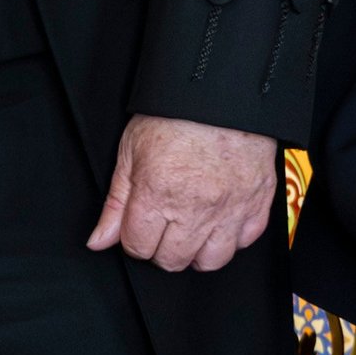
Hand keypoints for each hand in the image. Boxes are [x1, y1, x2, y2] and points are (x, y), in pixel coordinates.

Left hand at [89, 116, 284, 271]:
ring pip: (210, 261)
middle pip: (172, 260)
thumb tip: (98, 241)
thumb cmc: (174, 116)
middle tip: (163, 223)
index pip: (138, 247)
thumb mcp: (130, 151)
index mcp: (158, 194)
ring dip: (196, 250)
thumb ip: (115, 203)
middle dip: (161, 248)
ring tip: (191, 228)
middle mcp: (195, 209)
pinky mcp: (257, 204)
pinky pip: (244, 242)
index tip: (139, 224)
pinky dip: (231, 237)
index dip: (134, 237)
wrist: (222, 93)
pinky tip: (219, 219)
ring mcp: (230, 210)